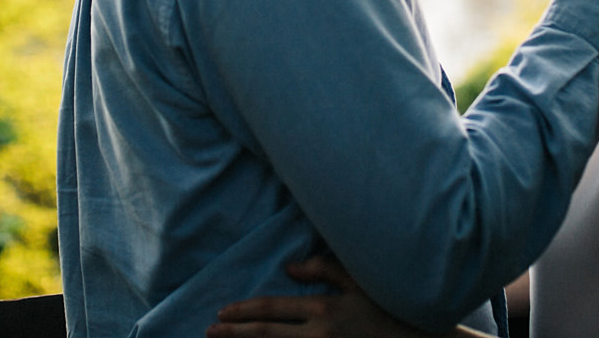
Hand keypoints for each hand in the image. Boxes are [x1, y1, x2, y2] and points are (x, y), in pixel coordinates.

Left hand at [208, 255, 434, 337]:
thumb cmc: (390, 311)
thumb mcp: (359, 283)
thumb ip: (323, 270)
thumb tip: (289, 267)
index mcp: (323, 311)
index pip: (272, 311)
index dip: (243, 313)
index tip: (221, 315)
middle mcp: (319, 337)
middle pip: (266, 336)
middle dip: (234, 335)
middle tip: (208, 333)